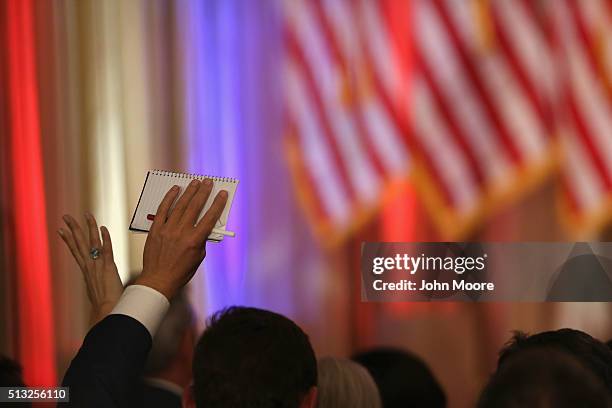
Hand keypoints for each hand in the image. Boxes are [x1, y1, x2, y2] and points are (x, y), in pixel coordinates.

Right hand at [59, 213, 122, 324]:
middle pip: (79, 243)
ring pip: (92, 243)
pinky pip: (107, 250)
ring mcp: (98, 266)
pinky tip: (104, 228)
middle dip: (73, 228)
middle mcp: (89, 266)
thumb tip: (96, 283)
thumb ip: (95, 282)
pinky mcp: (109, 268)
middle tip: (66, 216)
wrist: (107, 312)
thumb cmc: (104, 304)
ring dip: (89, 227)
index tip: (61, 229)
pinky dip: (105, 238)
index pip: (75, 251)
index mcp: (86, 270)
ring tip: (86, 215)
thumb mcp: (96, 290)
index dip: (68, 239)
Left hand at [136, 179, 227, 299]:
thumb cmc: (181, 271)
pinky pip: (162, 210)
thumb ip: (201, 240)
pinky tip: (175, 189)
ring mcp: (167, 229)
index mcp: (195, 240)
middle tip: (208, 182)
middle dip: (203, 192)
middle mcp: (182, 232)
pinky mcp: (156, 229)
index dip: (218, 204)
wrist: (158, 280)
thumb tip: (203, 224)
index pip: (210, 218)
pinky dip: (169, 198)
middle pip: (195, 207)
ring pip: (180, 205)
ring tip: (195, 182)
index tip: (222, 193)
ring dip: (189, 192)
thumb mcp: (198, 257)